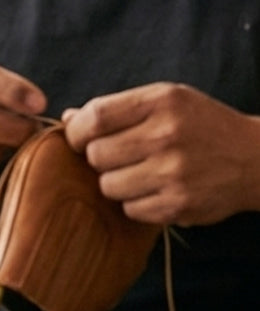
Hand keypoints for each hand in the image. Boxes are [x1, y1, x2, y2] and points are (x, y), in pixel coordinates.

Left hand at [64, 83, 259, 225]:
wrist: (254, 158)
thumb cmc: (202, 126)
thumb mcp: (168, 101)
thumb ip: (119, 109)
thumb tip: (69, 118)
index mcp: (162, 102)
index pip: (96, 117)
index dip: (78, 132)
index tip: (81, 139)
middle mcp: (167, 135)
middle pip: (96, 155)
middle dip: (100, 159)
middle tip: (120, 158)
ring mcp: (172, 172)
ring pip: (108, 186)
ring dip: (117, 184)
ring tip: (141, 174)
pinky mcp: (177, 204)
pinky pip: (130, 209)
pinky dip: (136, 204)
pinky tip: (156, 191)